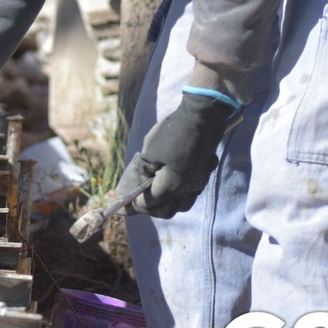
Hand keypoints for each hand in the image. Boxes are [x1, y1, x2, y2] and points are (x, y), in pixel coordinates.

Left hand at [115, 91, 241, 219]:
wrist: (202, 116)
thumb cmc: (172, 132)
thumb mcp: (150, 150)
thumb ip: (142, 171)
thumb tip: (136, 186)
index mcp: (171, 186)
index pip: (149, 204)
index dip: (133, 204)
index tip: (122, 203)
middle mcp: (187, 189)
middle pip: (166, 211)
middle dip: (150, 209)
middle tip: (137, 199)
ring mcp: (198, 183)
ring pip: (182, 205)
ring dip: (167, 205)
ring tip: (155, 195)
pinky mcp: (205, 174)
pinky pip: (191, 194)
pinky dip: (179, 196)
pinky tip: (172, 184)